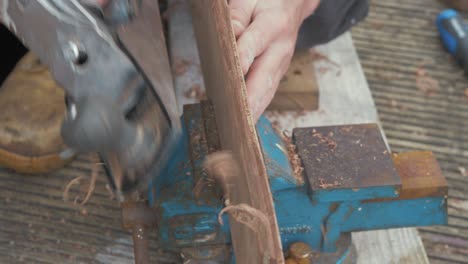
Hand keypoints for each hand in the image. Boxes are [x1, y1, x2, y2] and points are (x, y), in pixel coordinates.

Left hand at [229, 0, 319, 120]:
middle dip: (249, 103)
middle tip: (235, 122)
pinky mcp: (279, 73)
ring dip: (253, 112)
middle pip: (263, 80)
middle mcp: (281, 49)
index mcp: (273, 26)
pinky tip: (245, 121)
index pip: (252, 47)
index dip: (240, 65)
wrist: (294, 4)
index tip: (229, 83)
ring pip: (267, 92)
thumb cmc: (268, 1)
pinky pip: (268, 93)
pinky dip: (257, 108)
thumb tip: (230, 36)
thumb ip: (237, 16)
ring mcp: (282, 64)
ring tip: (238, 131)